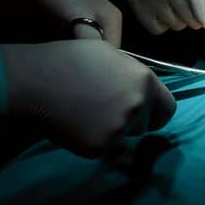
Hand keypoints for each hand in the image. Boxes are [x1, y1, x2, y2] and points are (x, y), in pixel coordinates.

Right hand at [1, 39, 175, 156]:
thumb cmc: (70, 59)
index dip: (155, 110)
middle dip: (132, 120)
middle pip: (145, 124)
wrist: (36, 81)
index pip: (168, 109)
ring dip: (113, 130)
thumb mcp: (110, 54)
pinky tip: (78, 124)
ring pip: (124, 137)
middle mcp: (136, 107)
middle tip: (108, 110)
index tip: (144, 111)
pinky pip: (105, 149)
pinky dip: (95, 141)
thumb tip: (141, 87)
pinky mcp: (99, 147)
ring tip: (88, 113)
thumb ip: (131, 74)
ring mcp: (118, 129)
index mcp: (144, 81)